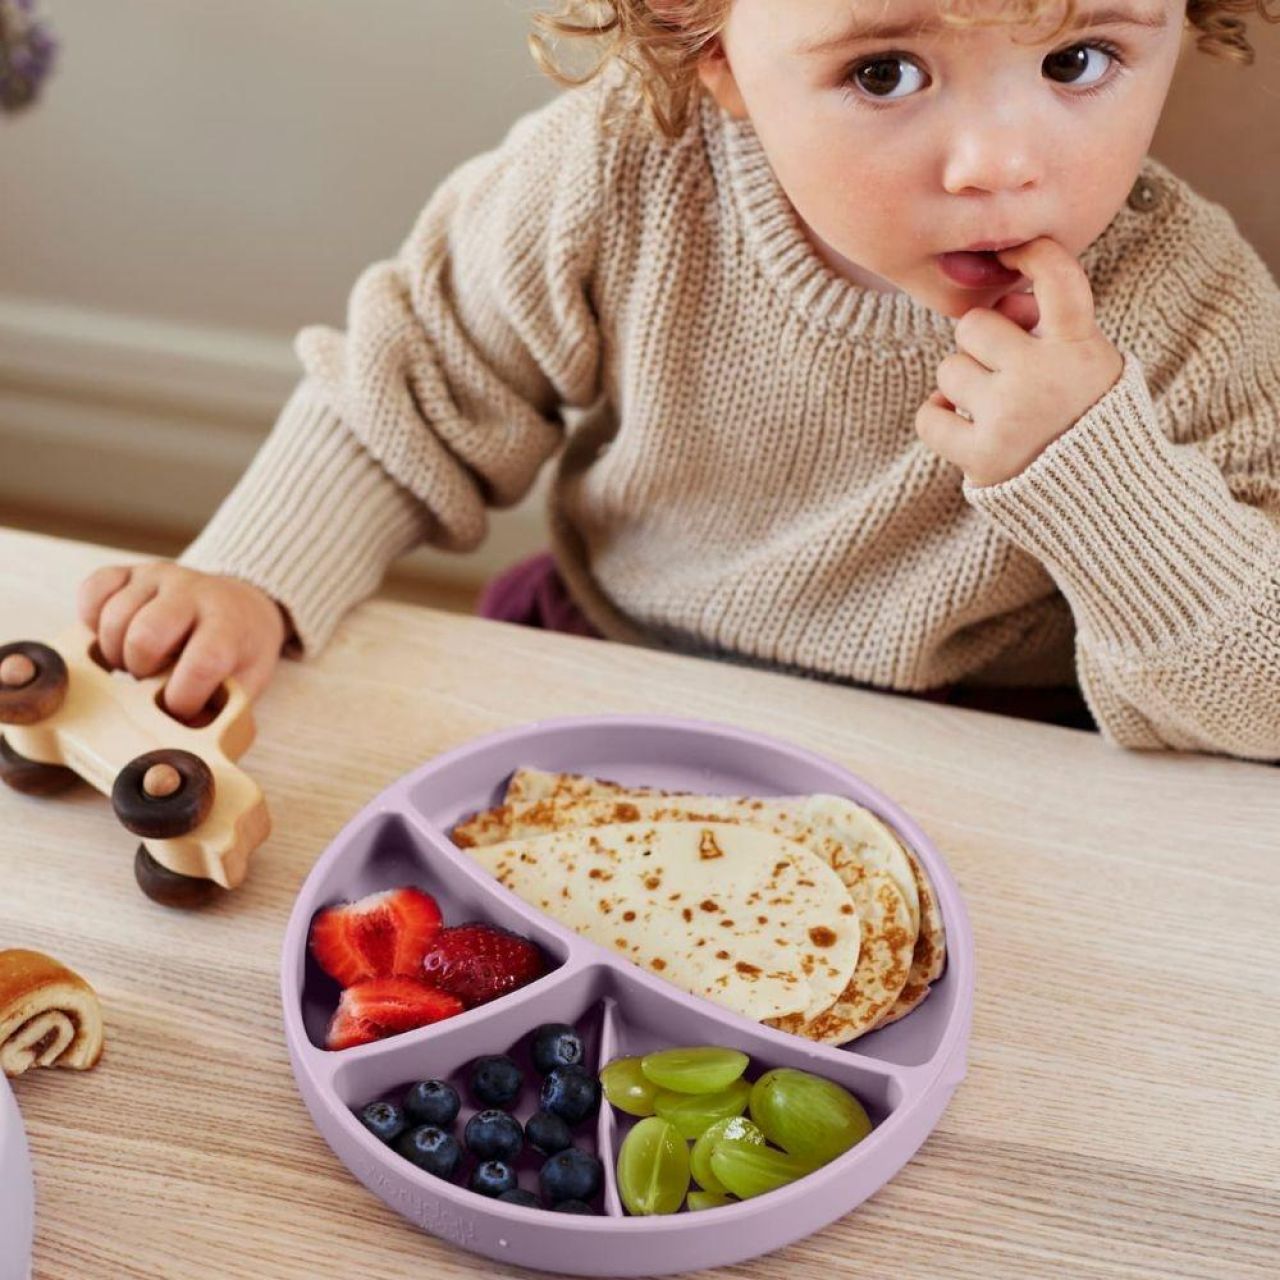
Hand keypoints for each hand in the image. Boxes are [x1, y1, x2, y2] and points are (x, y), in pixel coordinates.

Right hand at [76, 562, 288, 719]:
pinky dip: (92, 618)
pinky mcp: (132, 570)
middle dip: (139, 669)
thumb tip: (176, 751)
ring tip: (133, 662)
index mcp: (229, 626)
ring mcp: (162, 577)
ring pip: (114, 615)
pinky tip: (112, 636)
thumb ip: (215, 714)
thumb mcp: (243, 685)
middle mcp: (195, 593)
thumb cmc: (236, 654)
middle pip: (146, 634)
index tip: (177, 708)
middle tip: (147, 679)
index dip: (182, 696)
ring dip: (114, 650)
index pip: (202, 662)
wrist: (241, 606)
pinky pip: (93, 589)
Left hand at [916, 237, 1124, 487]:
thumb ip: (1051, 325)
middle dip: (983, 344)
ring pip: (949, 369)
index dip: (1033, 254)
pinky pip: (928, 416)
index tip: (1017, 254)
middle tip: (1007, 373)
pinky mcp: (982, 456)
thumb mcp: (1090, 363)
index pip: (1057, 279)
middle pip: (974, 325)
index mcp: (1080, 348)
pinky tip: (965, 427)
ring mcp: (1009, 417)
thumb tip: (1004, 297)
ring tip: (997, 408)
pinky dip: (939, 418)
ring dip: (964, 384)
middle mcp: (1044, 377)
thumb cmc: (1085, 418)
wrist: (1105, 500)